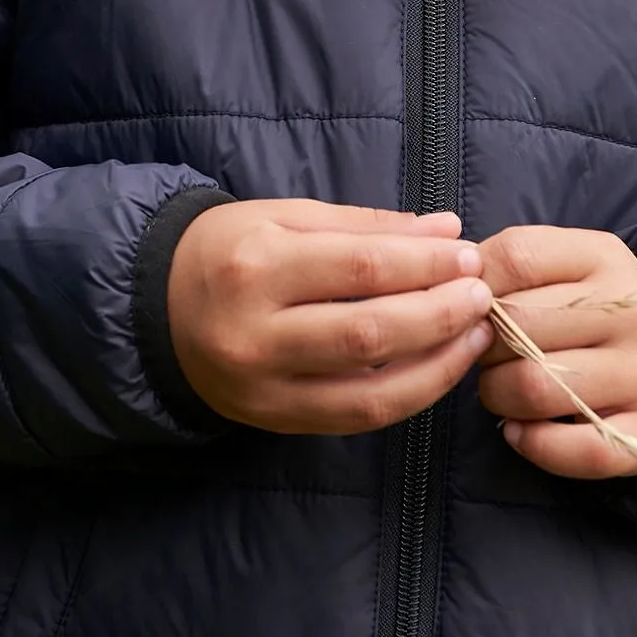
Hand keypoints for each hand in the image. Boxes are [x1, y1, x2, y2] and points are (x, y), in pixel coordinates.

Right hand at [167, 200, 490, 435]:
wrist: (155, 309)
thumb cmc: (227, 251)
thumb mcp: (285, 216)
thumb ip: (367, 225)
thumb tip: (446, 230)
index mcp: (256, 264)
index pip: (362, 268)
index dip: (427, 264)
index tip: (469, 254)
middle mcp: (255, 332)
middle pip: (370, 333)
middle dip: (440, 314)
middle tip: (481, 296)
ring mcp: (263, 387)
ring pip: (370, 392)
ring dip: (437, 366)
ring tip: (473, 336)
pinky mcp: (274, 420)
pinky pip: (355, 419)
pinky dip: (407, 397)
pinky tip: (437, 368)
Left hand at [476, 225, 636, 480]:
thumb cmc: (595, 314)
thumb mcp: (566, 267)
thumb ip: (510, 264)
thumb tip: (446, 279)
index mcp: (606, 259)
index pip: (517, 256)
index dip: (474, 284)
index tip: (470, 304)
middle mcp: (635, 315)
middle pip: (518, 325)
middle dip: (481, 346)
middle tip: (486, 354)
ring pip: (534, 387)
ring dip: (497, 395)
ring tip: (502, 390)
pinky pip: (573, 449)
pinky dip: (532, 444)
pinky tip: (521, 431)